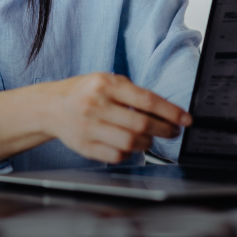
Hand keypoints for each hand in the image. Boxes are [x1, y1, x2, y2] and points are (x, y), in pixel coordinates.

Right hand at [43, 73, 191, 163]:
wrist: (51, 106)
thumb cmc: (84, 92)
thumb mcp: (105, 80)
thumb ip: (131, 92)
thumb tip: (165, 110)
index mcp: (104, 84)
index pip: (146, 100)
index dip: (170, 112)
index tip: (185, 120)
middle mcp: (95, 105)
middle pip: (141, 124)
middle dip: (164, 130)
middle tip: (173, 131)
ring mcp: (89, 127)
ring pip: (131, 143)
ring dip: (148, 143)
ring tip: (150, 138)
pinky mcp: (85, 146)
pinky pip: (117, 155)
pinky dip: (129, 152)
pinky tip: (128, 145)